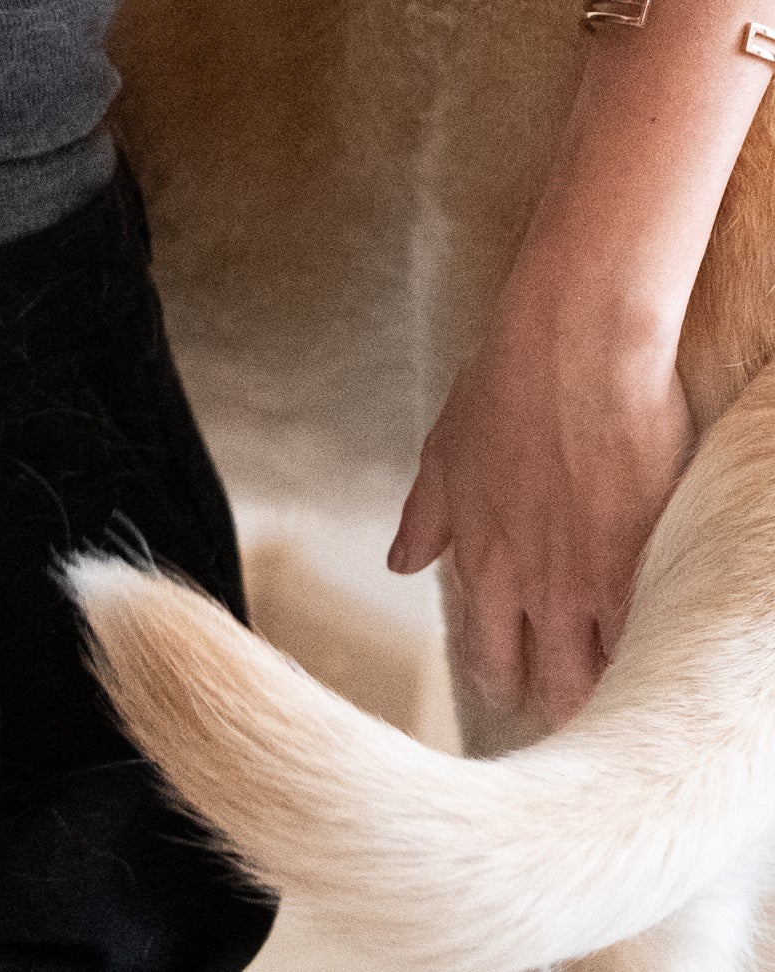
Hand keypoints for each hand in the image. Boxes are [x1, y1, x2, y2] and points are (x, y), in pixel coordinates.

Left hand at [386, 266, 695, 727]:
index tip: (518, 688)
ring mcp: (585, 586)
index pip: (491, 660)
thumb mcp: (445, 450)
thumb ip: (425, 517)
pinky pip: (647, 646)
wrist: (571, 350)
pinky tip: (659, 660)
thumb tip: (400, 561)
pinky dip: (651, 660)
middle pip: (549, 686)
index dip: (506, 682)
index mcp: (481, 563)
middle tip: (577, 709)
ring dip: (611, 692)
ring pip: (602, 681)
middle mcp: (530, 589)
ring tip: (623, 694)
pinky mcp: (640, 571)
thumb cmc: (505, 384)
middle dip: (561, 703)